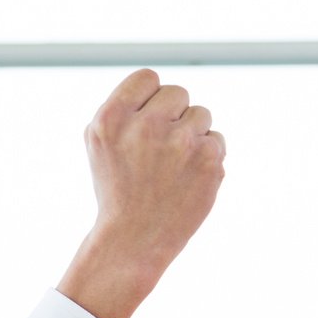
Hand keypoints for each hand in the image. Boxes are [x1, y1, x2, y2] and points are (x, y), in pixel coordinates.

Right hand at [57, 68, 226, 317]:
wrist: (133, 240)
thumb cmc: (117, 188)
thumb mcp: (100, 144)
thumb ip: (125, 109)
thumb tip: (158, 85)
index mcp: (111, 118)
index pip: (148, 77)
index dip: (149, 98)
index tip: (144, 121)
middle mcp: (145, 126)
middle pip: (177, 93)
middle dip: (172, 116)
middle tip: (158, 150)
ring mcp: (180, 142)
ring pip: (201, 114)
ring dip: (191, 135)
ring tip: (171, 167)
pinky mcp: (208, 159)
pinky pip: (216, 139)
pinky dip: (205, 158)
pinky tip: (186, 180)